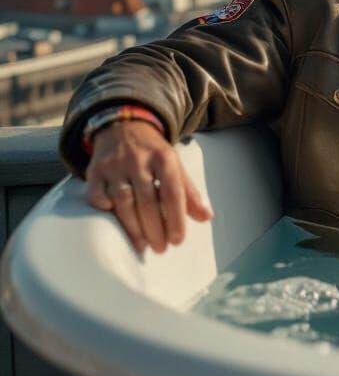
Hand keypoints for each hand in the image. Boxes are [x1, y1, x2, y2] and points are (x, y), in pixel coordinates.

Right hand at [85, 119, 213, 254]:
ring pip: (123, 202)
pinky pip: (97, 196)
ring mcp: (115, 165)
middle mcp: (139, 160)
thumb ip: (188, 192)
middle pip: (147, 201)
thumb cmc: (152, 153)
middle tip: (161, 248)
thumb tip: (206, 217)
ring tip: (143, 245)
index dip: (176, 218)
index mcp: (164, 157)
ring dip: (133, 228)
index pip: (172, 192)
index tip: (178, 240)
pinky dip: (106, 212)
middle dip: (155, 229)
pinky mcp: (95, 171)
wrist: (122, 127)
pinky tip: (115, 226)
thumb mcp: (174, 165)